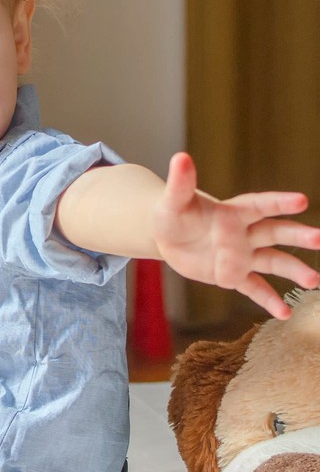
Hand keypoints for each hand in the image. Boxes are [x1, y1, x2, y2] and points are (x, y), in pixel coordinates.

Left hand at [154, 152, 319, 318]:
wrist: (167, 236)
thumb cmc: (172, 213)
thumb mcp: (173, 200)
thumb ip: (181, 182)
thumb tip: (180, 157)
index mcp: (231, 213)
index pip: (258, 205)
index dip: (277, 202)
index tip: (301, 200)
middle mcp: (242, 233)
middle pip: (275, 232)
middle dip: (297, 235)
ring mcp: (240, 255)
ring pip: (272, 261)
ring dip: (293, 270)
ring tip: (314, 281)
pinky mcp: (232, 275)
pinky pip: (254, 288)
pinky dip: (268, 300)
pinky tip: (284, 313)